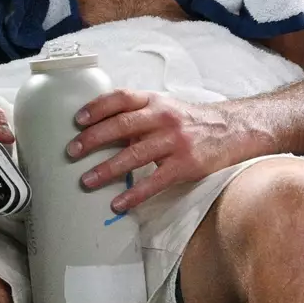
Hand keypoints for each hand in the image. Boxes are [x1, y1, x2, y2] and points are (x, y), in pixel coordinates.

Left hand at [69, 90, 249, 212]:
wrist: (232, 129)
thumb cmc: (191, 121)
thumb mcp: (165, 108)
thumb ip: (138, 116)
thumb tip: (102, 130)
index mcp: (155, 101)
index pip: (121, 98)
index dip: (97, 107)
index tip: (77, 120)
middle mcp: (163, 118)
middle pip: (122, 126)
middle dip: (94, 139)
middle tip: (72, 151)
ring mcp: (174, 142)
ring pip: (134, 155)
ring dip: (107, 169)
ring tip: (87, 180)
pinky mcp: (184, 165)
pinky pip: (154, 182)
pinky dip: (134, 194)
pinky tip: (118, 203)